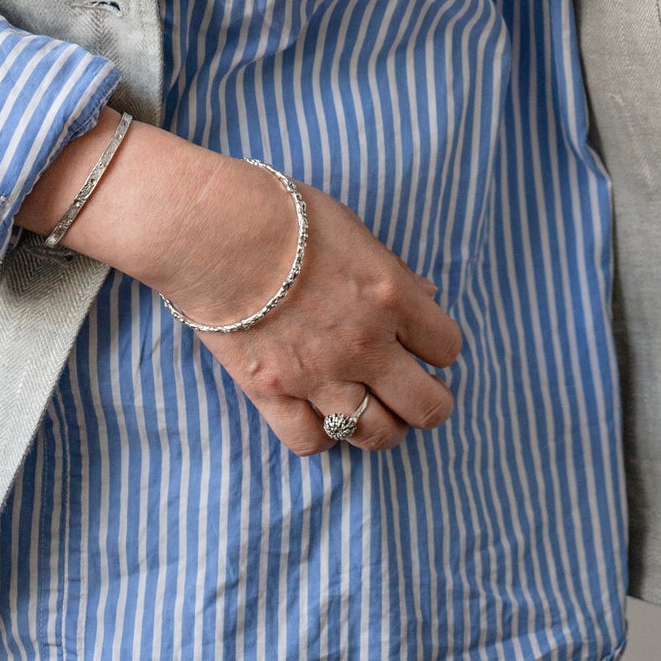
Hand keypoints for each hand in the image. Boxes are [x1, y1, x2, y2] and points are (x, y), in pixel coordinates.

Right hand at [23, 113, 461, 457]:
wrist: (214, 231)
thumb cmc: (288, 217)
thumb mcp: (356, 232)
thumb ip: (394, 273)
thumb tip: (426, 297)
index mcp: (392, 296)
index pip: (447, 347)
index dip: (440, 350)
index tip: (426, 347)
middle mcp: (365, 343)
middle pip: (427, 406)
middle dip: (431, 404)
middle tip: (417, 396)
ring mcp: (319, 375)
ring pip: (375, 434)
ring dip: (382, 428)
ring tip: (374, 412)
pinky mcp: (272, 394)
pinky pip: (311, 443)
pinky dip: (322, 436)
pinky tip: (320, 415)